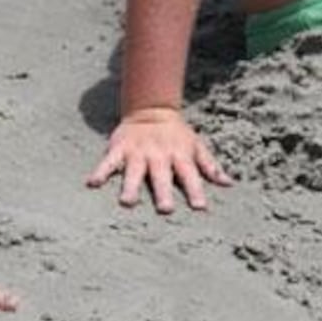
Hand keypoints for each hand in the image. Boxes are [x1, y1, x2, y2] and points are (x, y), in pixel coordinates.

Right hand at [85, 107, 231, 211]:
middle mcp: (158, 155)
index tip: (199, 208)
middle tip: (165, 210)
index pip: (190, 175)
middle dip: (163, 192)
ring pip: (134, 171)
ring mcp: (137, 152)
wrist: (151, 110)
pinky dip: (100, 171)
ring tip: (127, 203)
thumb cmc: (177, 135)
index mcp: (179, 155)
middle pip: (161, 176)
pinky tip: (92, 183)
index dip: (195, 190)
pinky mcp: (119, 149)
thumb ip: (210, 166)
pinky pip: (108, 162)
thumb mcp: (196, 146)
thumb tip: (229, 184)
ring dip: (130, 187)